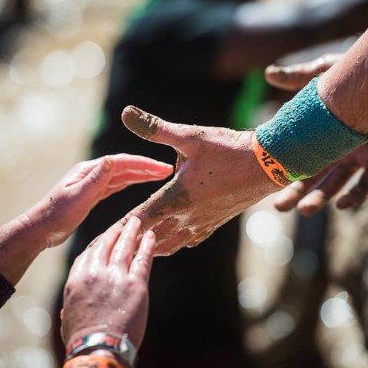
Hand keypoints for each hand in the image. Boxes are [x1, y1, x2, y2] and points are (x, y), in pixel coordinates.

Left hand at [24, 154, 172, 247]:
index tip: (162, 167)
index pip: (122, 162)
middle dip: (147, 167)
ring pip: (122, 176)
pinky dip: (131, 183)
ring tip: (161, 174)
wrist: (40, 229)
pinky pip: (117, 186)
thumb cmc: (55, 214)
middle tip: (169, 169)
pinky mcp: (93, 195)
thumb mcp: (77, 197)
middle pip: (125, 166)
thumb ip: (96, 179)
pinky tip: (141, 183)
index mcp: (89, 170)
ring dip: (142, 174)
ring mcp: (92, 183)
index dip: (144, 164)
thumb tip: (113, 160)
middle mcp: (92, 173)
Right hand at [61, 216, 154, 348]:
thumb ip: (72, 302)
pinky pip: (143, 259)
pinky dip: (148, 245)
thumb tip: (69, 305)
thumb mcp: (68, 314)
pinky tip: (151, 236)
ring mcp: (116, 276)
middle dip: (116, 230)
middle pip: (107, 243)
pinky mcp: (136, 284)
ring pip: (125, 246)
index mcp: (77, 278)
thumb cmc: (82, 337)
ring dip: (132, 231)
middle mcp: (95, 272)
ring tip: (138, 222)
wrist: (98, 348)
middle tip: (125, 221)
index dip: (100, 241)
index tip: (107, 236)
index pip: (90, 252)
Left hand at [121, 106, 278, 255]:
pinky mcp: (215, 222)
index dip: (116, 231)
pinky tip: (172, 243)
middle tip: (108, 255)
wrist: (268, 166)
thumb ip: (156, 128)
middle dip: (128, 246)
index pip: (138, 220)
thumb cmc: (229, 149)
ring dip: (150, 248)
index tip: (99, 243)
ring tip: (134, 253)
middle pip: (150, 238)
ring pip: (170, 244)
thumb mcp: (190, 136)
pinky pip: (189, 240)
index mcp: (175, 198)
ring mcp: (202, 223)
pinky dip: (174, 244)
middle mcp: (187, 217)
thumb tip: (126, 112)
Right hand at [266, 57, 367, 214]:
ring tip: (304, 210)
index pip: (297, 159)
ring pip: (335, 184)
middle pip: (312, 179)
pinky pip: (367, 183)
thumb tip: (268, 73)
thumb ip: (297, 78)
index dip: (281, 171)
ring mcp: (358, 157)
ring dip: (319, 199)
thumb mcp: (324, 74)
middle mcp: (337, 151)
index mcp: (320, 135)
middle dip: (294, 194)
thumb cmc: (358, 72)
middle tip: (278, 207)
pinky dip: (355, 196)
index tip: (263, 181)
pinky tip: (341, 204)